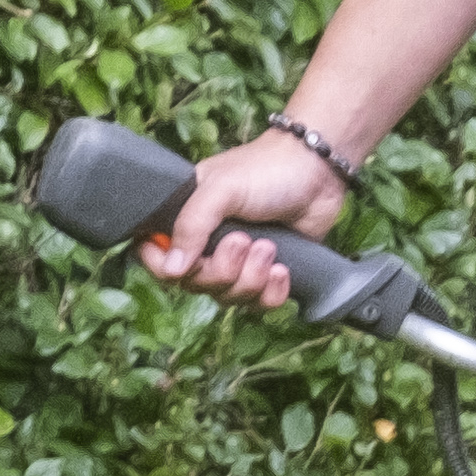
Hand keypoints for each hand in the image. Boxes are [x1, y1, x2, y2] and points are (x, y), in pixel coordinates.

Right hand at [141, 130, 347, 309]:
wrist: (317, 171)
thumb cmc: (264, 171)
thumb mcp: (221, 188)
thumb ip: (192, 224)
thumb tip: (172, 269)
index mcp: (186, 220)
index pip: (157, 260)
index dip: (164, 268)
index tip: (186, 262)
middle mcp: (208, 245)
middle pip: (196, 285)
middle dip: (223, 270)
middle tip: (244, 240)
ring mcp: (239, 262)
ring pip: (229, 298)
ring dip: (251, 278)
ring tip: (269, 247)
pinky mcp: (268, 274)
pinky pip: (259, 305)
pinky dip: (272, 293)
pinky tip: (283, 269)